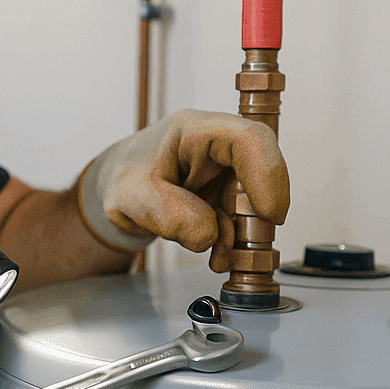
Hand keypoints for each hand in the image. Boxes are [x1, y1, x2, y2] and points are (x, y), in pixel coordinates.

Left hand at [78, 109, 288, 270]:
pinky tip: (219, 254)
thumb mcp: (134, 196)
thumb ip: (169, 214)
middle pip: (259, 173)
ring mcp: (224, 172)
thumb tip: (209, 233)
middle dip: (255, 215)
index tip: (271, 213)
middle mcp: (216, 148)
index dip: (267, 174)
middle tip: (242, 247)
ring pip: (254, 202)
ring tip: (221, 256)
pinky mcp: (227, 195)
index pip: (246, 140)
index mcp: (193, 132)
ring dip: (243, 234)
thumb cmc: (126, 177)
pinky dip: (235, 241)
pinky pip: (243, 219)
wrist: (118, 189)